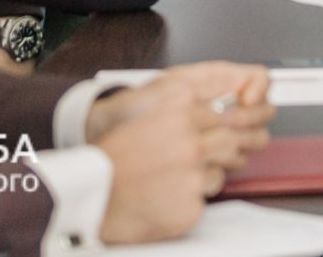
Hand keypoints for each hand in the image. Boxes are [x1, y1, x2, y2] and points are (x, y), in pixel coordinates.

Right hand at [92, 64, 274, 246]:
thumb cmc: (112, 161)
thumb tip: (215, 118)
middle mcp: (191, 144)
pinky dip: (187, 202)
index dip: (225, 125)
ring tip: (171, 182)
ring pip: (219, 174)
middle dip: (226, 150)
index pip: (225, 115)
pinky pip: (202, 202)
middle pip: (231, 142)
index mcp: (180, 117)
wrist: (91, 197)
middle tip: (210, 157)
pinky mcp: (190, 208)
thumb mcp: (147, 121)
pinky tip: (164, 199)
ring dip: (203, 178)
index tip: (226, 131)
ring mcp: (193, 177)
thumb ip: (182, 118)